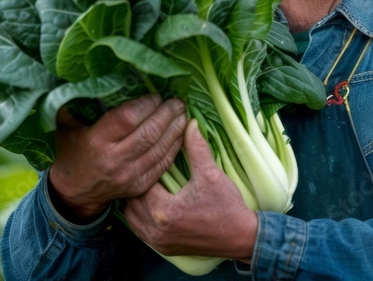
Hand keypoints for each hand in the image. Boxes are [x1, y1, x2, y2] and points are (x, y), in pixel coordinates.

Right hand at [48, 93, 186, 221]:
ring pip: (160, 148)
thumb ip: (76, 101)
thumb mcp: (66, 125)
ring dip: (176, 128)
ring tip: (183, 113)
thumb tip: (90, 76)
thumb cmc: (71, 152)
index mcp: (96, 141)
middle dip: (168, 113)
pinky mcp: (140, 185)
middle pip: (149, 133)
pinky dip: (175, 147)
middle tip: (177, 100)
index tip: (156, 95)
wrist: (74, 194)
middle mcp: (115, 159)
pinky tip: (181, 133)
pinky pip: (163, 164)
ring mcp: (129, 175)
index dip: (146, 104)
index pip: (128, 119)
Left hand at [124, 120, 258, 259]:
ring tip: (150, 188)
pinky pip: (140, 232)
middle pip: (131, 202)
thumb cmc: (227, 207)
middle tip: (149, 172)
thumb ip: (196, 148)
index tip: (153, 160)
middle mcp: (155, 230)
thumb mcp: (211, 174)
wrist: (241, 238)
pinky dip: (141, 218)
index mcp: (163, 211)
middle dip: (139, 186)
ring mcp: (159, 242)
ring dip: (137, 203)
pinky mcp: (164, 249)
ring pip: (131, 218)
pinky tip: (152, 206)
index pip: (141, 184)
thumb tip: (189, 123)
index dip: (146, 170)